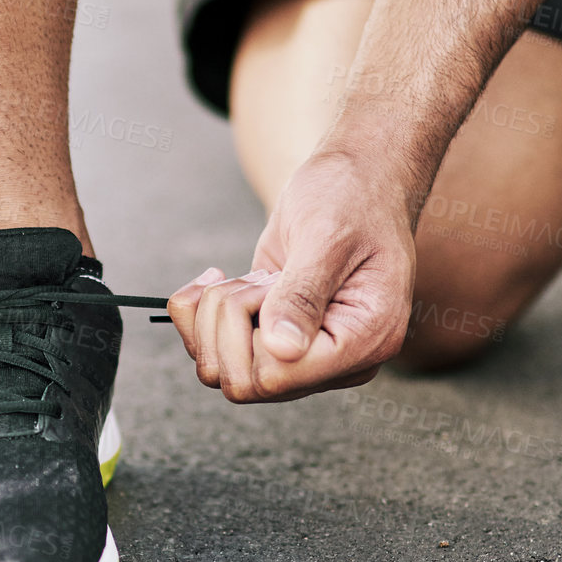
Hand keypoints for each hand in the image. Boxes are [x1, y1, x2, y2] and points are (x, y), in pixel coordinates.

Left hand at [167, 150, 414, 401]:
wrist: (354, 180)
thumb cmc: (351, 198)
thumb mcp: (326, 236)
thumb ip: (303, 294)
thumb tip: (282, 350)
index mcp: (365, 342)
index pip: (279, 376)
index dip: (249, 331)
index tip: (270, 282)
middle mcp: (334, 362)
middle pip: (242, 381)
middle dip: (227, 321)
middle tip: (258, 278)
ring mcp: (302, 355)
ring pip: (219, 369)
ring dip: (214, 315)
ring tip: (247, 277)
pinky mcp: (270, 340)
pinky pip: (213, 351)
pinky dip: (197, 313)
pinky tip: (218, 280)